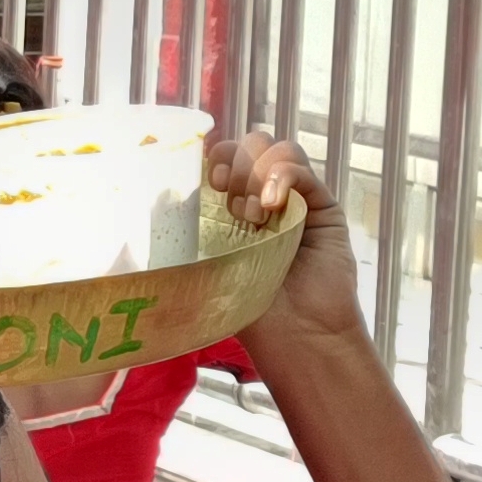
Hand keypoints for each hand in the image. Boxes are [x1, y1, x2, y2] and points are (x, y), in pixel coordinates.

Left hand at [207, 131, 362, 345]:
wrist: (298, 336)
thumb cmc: (251, 311)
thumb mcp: (208, 265)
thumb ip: (191, 229)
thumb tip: (159, 195)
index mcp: (231, 209)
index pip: (221, 159)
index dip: (213, 158)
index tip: (208, 183)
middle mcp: (263, 198)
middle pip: (247, 146)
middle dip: (234, 164)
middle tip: (231, 203)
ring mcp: (294, 199)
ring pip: (275, 149)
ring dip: (257, 172)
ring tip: (255, 215)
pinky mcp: (322, 205)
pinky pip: (300, 166)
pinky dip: (283, 175)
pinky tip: (274, 205)